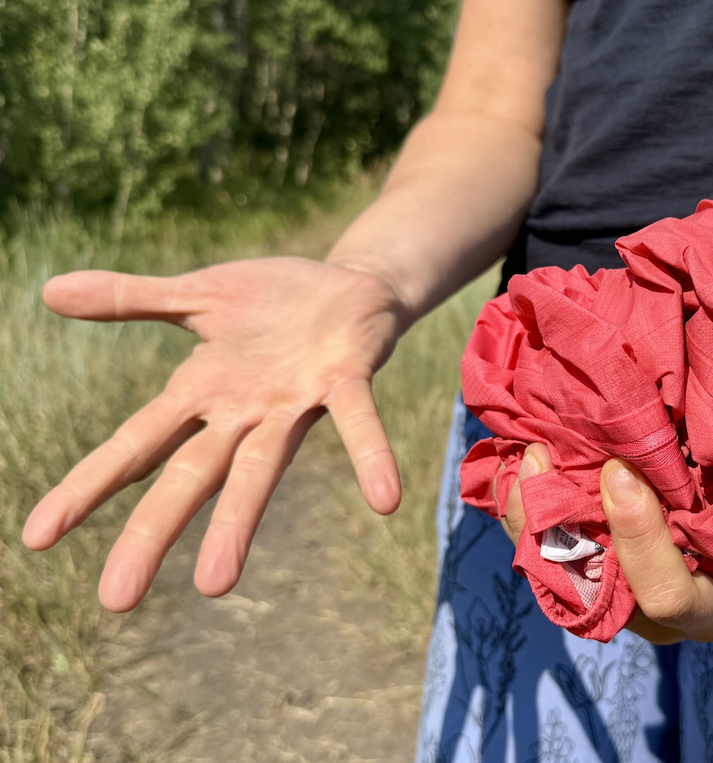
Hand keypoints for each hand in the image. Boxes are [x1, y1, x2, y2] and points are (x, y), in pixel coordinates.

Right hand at [23, 257, 407, 611]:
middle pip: (190, 476)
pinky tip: (386, 499)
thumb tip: (50, 291)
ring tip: (215, 584)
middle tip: (116, 600)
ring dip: (239, 523)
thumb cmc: (273, 303)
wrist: (354, 286)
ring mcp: (295, 401)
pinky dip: (370, 455)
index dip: (89, 487)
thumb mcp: (196, 296)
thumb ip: (131, 299)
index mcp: (202, 392)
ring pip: (262, 466)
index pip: (134, 445)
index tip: (37, 538)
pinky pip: (359, 419)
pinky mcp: (347, 379)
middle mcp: (245, 411)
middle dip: (152, 533)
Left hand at [496, 444, 712, 643]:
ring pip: (554, 570)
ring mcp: (617, 599)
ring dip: (531, 513)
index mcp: (707, 610)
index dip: (639, 536)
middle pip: (588, 589)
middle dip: (554, 524)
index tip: (621, 471)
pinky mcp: (592, 575)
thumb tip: (687, 433)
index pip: (664, 595)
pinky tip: (516, 465)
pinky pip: (548, 550)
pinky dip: (532, 509)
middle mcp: (651, 618)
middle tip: (537, 456)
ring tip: (520, 455)